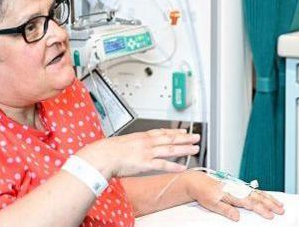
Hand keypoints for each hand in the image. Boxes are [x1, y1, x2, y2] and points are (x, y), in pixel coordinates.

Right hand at [76, 128, 199, 177]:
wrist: (102, 155)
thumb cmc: (108, 150)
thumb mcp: (124, 142)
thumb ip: (133, 144)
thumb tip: (134, 148)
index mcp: (142, 136)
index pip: (162, 132)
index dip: (175, 132)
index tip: (184, 131)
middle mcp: (147, 142)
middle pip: (170, 138)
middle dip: (185, 138)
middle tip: (196, 137)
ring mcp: (147, 152)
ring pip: (170, 149)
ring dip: (184, 149)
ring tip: (195, 149)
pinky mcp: (145, 164)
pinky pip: (162, 165)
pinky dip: (173, 166)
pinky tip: (182, 167)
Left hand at [184, 172, 284, 221]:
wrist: (198, 182)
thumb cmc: (204, 193)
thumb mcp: (212, 204)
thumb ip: (226, 210)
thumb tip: (237, 217)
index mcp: (232, 193)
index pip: (250, 203)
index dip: (262, 210)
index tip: (271, 215)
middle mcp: (238, 189)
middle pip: (258, 197)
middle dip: (271, 204)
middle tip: (281, 210)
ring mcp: (239, 187)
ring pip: (258, 192)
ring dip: (270, 198)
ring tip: (280, 204)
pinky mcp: (239, 186)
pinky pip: (254, 190)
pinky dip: (263, 194)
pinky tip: (268, 197)